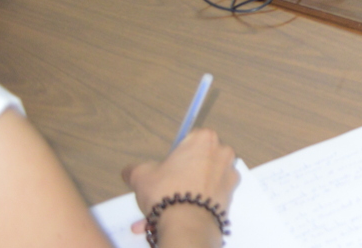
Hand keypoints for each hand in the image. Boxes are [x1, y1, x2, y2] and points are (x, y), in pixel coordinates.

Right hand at [124, 129, 237, 245]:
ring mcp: (230, 172)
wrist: (187, 223)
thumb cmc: (166, 191)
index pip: (189, 140)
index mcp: (204, 138)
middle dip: (182, 175)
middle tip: (165, 189)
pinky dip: (197, 201)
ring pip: (204, 179)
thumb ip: (135, 169)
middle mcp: (222, 151)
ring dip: (187, 191)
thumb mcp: (141, 176)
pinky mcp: (232, 193)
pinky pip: (211, 193)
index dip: (176, 155)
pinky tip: (178, 214)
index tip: (168, 167)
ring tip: (166, 207)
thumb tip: (130, 170)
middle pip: (199, 160)